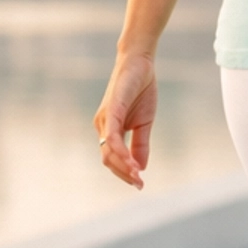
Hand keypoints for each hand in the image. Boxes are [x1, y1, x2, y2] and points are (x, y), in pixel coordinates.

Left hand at [94, 51, 157, 187]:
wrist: (139, 62)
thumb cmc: (140, 89)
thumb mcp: (144, 122)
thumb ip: (141, 144)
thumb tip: (140, 168)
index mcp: (109, 129)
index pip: (112, 158)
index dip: (124, 173)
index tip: (140, 184)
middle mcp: (102, 126)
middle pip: (107, 159)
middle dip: (123, 175)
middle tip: (140, 184)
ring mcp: (105, 119)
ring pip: (108, 152)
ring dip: (122, 168)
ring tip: (138, 178)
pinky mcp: (111, 110)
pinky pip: (113, 137)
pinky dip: (121, 152)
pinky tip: (132, 163)